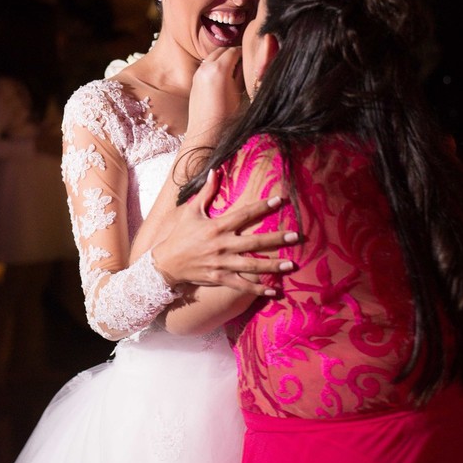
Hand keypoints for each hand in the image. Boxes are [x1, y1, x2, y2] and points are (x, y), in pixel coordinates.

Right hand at [152, 169, 298, 295]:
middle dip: (276, 239)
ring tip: (291, 264)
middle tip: (296, 236)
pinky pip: (242, 285)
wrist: (166, 263)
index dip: (262, 207)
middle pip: (254, 241)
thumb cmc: (180, 234)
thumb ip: (207, 192)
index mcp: (217, 226)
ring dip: (273, 266)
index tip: (280, 200)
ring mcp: (222, 263)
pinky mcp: (220, 278)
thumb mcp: (191, 211)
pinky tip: (274, 292)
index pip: (244, 214)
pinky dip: (258, 289)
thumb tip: (215, 170)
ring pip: (252, 265)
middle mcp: (222, 245)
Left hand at [187, 47, 243, 145]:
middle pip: (222, 50)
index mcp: (219, 69)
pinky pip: (207, 65)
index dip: (245, 53)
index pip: (234, 51)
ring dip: (224, 58)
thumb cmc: (227, 118)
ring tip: (235, 69)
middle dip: (233, 53)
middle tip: (245, 61)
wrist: (206, 135)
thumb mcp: (240, 93)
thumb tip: (248, 61)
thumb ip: (243, 74)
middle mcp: (205, 68)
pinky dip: (216, 65)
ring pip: (213, 57)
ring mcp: (197, 74)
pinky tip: (224, 77)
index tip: (253, 57)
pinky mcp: (194, 81)